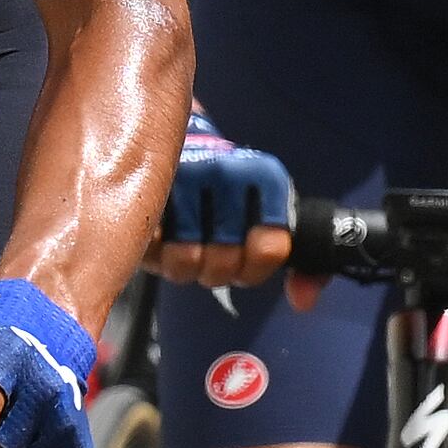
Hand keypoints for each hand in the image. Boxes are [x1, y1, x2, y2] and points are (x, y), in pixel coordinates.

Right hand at [148, 114, 295, 289]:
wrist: (185, 145)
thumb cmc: (236, 194)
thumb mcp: (276, 223)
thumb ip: (303, 269)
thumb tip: (303, 301)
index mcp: (267, 179)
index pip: (269, 250)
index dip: (253, 267)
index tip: (244, 256)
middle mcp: (226, 173)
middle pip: (223, 263)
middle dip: (216, 269)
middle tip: (211, 251)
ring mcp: (182, 179)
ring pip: (184, 262)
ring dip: (183, 264)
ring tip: (185, 244)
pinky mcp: (144, 190)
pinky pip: (151, 250)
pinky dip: (155, 251)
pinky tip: (161, 234)